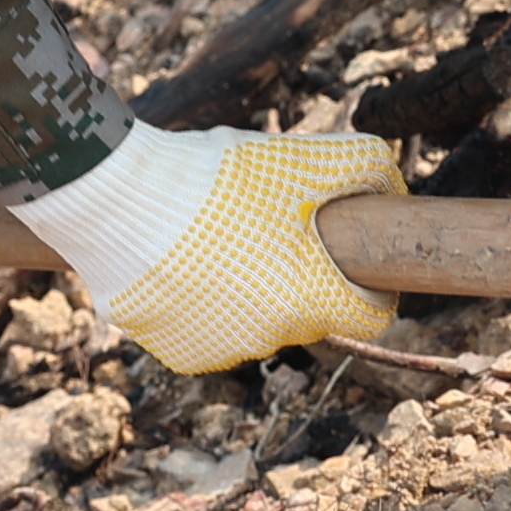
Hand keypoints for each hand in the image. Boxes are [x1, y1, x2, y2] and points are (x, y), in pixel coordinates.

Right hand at [9, 120, 405, 371]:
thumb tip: (396, 187)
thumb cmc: (215, 177)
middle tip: (269, 227)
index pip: (371, 313)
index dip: (369, 282)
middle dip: (301, 275)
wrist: (113, 199)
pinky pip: (210, 329)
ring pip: (258, 322)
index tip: (353, 256)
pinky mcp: (176, 354)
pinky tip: (185, 263)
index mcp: (311, 301)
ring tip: (218, 237)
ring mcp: (221, 352)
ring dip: (251, 290)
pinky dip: (205, 304)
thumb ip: (368, 167)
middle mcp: (271, 340)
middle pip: (308, 311)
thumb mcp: (305, 157)